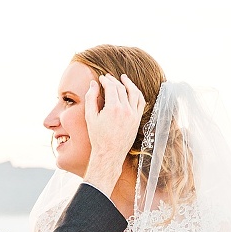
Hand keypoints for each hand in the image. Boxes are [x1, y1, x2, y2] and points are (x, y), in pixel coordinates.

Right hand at [83, 74, 144, 196]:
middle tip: (108, 78)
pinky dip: (137, 94)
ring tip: (124, 78)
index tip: (101, 78)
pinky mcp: (137, 120)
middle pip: (121, 88)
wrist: (109, 154)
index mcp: (114, 108)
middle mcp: (126, 110)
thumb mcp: (90, 117)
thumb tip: (93, 84)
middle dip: (114, 81)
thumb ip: (91, 98)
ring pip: (134, 93)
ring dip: (129, 84)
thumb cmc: (98, 137)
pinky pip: (140, 102)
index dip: (106, 80)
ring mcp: (134, 115)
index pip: (112, 87)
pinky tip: (132, 90)